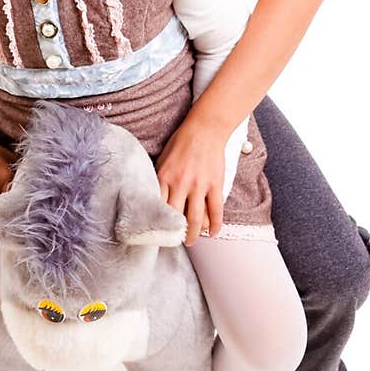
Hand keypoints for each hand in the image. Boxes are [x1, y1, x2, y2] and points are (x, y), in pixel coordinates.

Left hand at [155, 116, 226, 246]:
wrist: (205, 128)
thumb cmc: (181, 143)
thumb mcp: (163, 159)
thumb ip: (159, 179)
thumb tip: (153, 198)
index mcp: (164, 177)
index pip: (157, 206)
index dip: (155, 222)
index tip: (154, 232)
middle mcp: (181, 183)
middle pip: (175, 217)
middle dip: (173, 233)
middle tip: (172, 241)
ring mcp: (199, 185)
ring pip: (196, 218)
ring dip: (193, 234)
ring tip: (190, 242)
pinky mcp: (215, 184)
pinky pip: (216, 210)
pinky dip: (215, 224)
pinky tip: (212, 233)